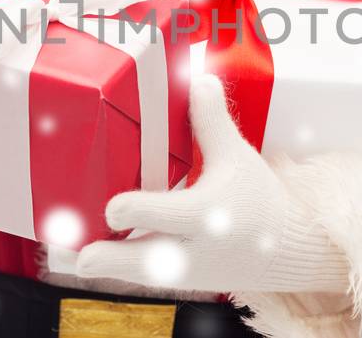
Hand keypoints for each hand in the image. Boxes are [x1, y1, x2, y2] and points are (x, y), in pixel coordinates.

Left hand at [75, 75, 348, 292]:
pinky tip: (95, 254)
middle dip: (107, 256)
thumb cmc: (258, 199)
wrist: (284, 248)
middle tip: (81, 253)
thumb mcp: (237, 157)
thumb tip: (199, 79)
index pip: (161, 215)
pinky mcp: (179, 281)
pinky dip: (119, 266)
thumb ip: (212, 121)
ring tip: (77, 256)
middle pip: (142, 260)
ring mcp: (184, 271)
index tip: (114, 206)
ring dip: (105, 264)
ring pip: (136, 276)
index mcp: (206, 214)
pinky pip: (142, 279)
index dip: (130, 210)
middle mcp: (193, 248)